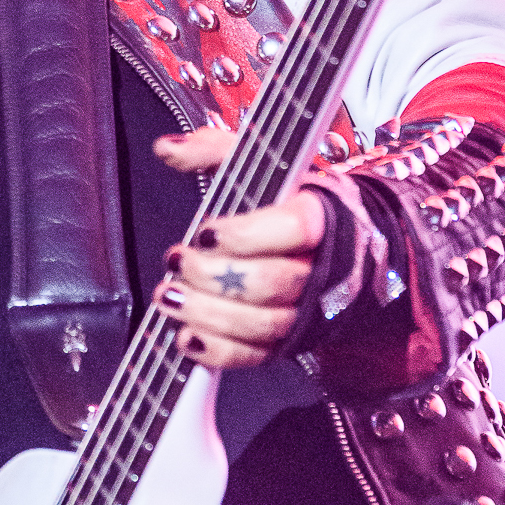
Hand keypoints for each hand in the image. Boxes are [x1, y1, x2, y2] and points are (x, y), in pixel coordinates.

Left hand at [151, 127, 326, 368]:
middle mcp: (318, 267)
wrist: (337, 246)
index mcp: (317, 217)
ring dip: (207, 314)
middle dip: (213, 276)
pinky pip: (255, 356)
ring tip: (169, 297)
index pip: (295, 228)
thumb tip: (167, 148)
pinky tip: (187, 336)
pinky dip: (217, 351)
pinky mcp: (286, 340)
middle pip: (272, 282)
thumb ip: (211, 152)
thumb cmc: (288, 203)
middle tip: (177, 261)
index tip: (206, 233)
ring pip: (262, 324)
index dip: (247, 234)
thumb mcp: (256, 166)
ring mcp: (304, 310)